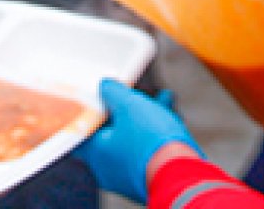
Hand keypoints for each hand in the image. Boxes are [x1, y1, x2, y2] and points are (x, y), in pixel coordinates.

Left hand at [76, 79, 200, 203]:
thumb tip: (105, 85)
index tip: (100, 97)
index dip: (91, 110)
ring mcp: (128, 176)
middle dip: (127, 109)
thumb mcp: (129, 104)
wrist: (181, 174)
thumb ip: (113, 92)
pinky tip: (171, 115)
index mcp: (95, 151)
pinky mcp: (148, 178)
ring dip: (147, 118)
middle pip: (112, 131)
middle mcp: (108, 168)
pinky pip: (147, 151)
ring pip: (133, 139)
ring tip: (162, 100)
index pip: (82, 129)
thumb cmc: (150, 142)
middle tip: (137, 94)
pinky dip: (156, 133)